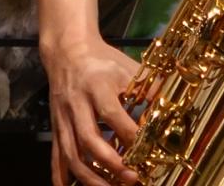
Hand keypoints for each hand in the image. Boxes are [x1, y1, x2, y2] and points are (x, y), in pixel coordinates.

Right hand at [42, 37, 140, 185]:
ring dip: (90, 177)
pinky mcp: (55, 125)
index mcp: (97, 85)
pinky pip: (56, 154)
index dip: (129, 134)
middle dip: (110, 162)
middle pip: (89, 138)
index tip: (147, 150)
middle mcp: (77, 102)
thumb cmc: (103, 60)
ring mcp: (63, 116)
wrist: (68, 51)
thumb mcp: (126, 67)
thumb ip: (148, 89)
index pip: (112, 113)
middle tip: (132, 178)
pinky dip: (60, 175)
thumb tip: (168, 113)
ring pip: (71, 152)